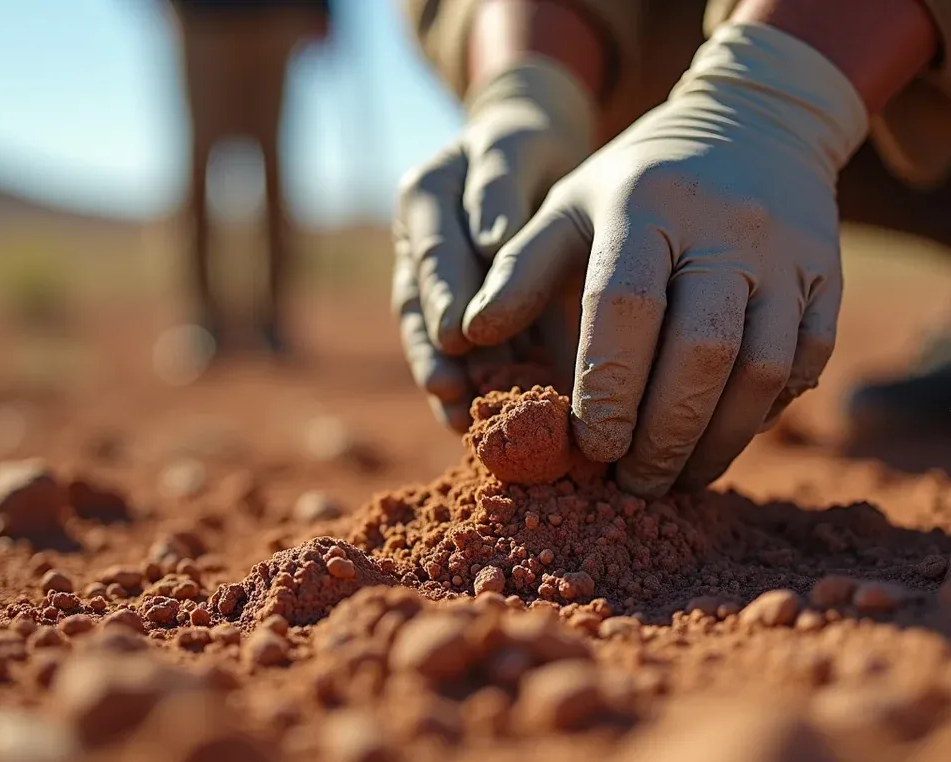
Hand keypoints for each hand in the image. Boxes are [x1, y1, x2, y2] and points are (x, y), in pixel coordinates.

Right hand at [394, 58, 593, 429]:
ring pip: (432, 338)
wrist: (533, 157)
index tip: (456, 337)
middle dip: (435, 354)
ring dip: (445, 381)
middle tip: (452, 392)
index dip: (443, 298)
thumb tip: (492, 241)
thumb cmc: (529, 148)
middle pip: (419, 306)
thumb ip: (501, 187)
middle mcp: (417, 245)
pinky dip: (466, 389)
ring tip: (461, 421)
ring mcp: (431, 284)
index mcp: (425, 196)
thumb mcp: (520, 148)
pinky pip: (456, 355)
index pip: (433, 251)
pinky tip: (474, 424)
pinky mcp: (455, 313)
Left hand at [462, 23, 868, 494]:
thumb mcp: (572, 205)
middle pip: (702, 352)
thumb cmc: (642, 182)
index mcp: (647, 205)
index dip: (608, 387)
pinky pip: (806, 363)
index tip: (590, 447)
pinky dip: (765, 413)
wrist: (757, 123)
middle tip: (633, 484)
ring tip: (676, 478)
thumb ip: (521, 268)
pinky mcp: (830, 277)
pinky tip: (724, 437)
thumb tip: (467, 334)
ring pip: (763, 369)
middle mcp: (726, 227)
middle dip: (664, 434)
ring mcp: (789, 253)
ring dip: (718, 441)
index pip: (626, 307)